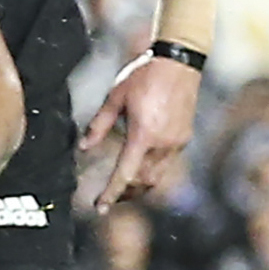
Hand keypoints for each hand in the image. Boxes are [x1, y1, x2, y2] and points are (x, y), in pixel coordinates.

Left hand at [81, 50, 199, 210]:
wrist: (179, 62)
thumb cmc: (144, 76)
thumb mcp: (114, 98)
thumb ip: (99, 125)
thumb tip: (83, 147)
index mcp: (144, 135)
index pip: (125, 174)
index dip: (111, 193)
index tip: (99, 208)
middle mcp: (164, 143)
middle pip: (144, 181)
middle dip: (126, 194)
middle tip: (108, 200)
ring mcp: (178, 141)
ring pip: (158, 176)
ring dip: (140, 186)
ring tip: (122, 190)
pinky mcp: (185, 137)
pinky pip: (166, 163)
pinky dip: (151, 171)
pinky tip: (139, 168)